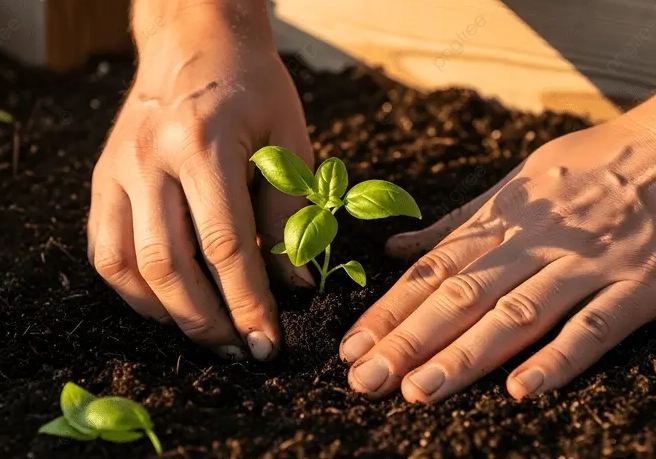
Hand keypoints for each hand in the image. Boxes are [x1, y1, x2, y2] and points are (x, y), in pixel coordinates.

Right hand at [87, 5, 312, 359]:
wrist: (196, 40)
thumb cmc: (254, 88)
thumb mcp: (289, 140)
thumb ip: (291, 212)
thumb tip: (293, 284)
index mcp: (205, 145)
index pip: (226, 247)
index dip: (248, 303)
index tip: (267, 342)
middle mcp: (151, 160)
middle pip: (170, 266)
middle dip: (208, 320)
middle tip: (239, 348)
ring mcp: (118, 170)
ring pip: (128, 266)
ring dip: (167, 313)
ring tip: (206, 333)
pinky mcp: (102, 179)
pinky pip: (104, 250)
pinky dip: (133, 289)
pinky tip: (166, 303)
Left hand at [339, 87, 655, 401]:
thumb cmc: (608, 160)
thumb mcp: (526, 178)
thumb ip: (464, 219)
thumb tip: (399, 246)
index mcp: (510, 214)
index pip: (437, 268)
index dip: (392, 309)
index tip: (352, 345)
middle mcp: (540, 238)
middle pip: (463, 293)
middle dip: (409, 339)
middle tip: (364, 379)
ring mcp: (591, 260)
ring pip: (517, 311)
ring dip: (465, 354)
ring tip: (418, 391)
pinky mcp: (642, 283)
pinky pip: (595, 325)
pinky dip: (558, 357)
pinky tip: (521, 389)